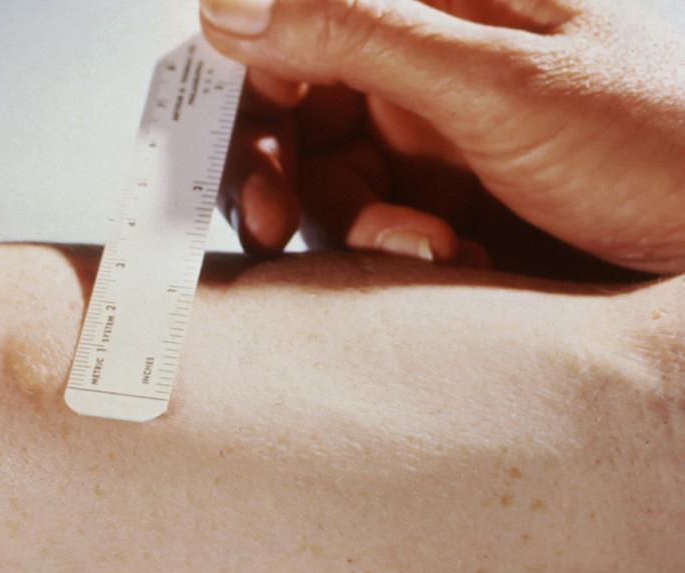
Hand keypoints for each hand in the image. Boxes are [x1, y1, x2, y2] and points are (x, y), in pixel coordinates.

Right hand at [201, 0, 684, 274]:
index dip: (238, 71)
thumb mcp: (500, 85)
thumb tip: (228, 3)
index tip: (217, 133)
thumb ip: (360, 34)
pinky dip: (395, 259)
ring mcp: (436, 146)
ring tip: (429, 248)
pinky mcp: (447, 215)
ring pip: (323, 185)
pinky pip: (370, 236)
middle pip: (290, 110)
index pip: (294, 19)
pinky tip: (459, 263)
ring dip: (357, 228)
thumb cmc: (665, 148)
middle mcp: (426, 71)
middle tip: (271, 221)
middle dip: (274, 168)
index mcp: (441, 7)